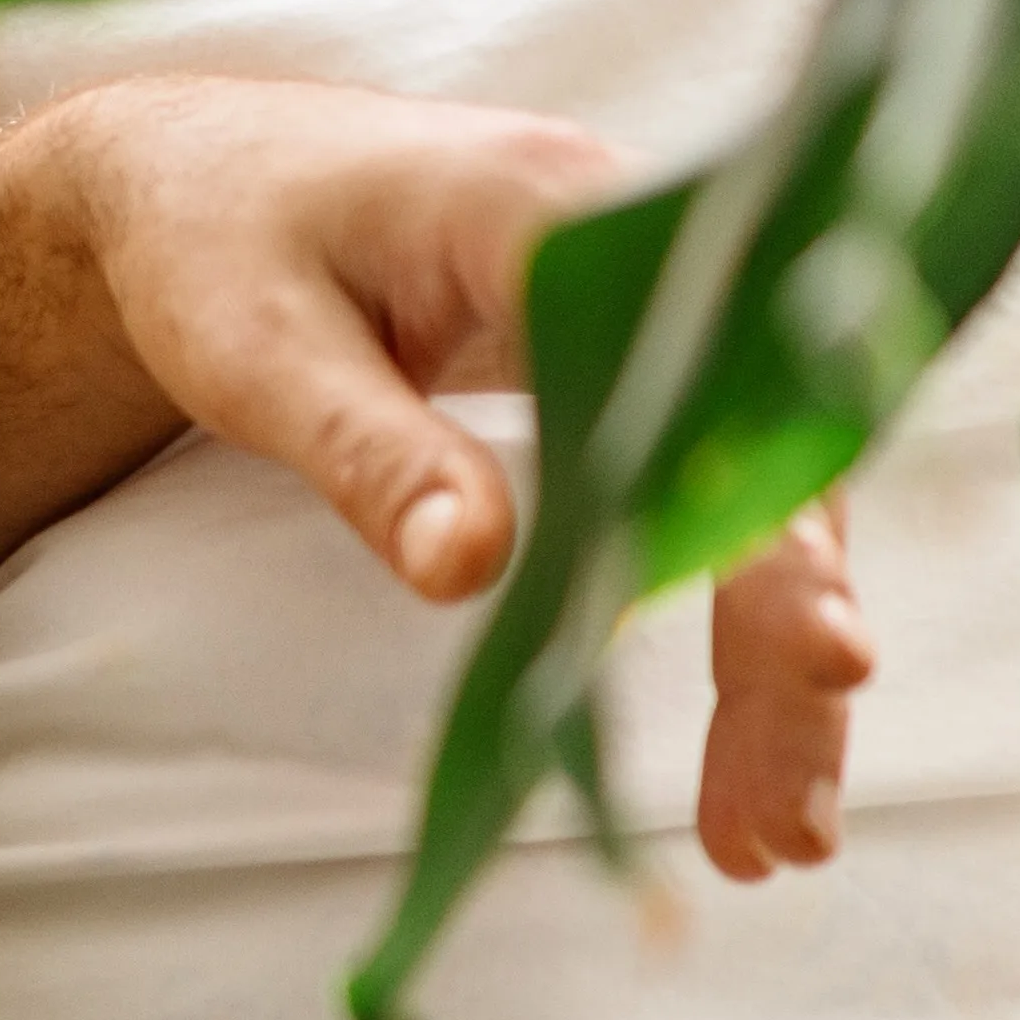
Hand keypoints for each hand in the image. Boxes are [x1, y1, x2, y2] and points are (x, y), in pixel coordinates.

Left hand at [0, 75, 875, 885]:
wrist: (197, 177)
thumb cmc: (214, 243)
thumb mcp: (261, 350)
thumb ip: (371, 453)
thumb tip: (470, 572)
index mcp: (559, 211)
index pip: (705, 381)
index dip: (771, 526)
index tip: (822, 651)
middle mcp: (650, 251)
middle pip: (765, 461)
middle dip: (789, 644)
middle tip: (787, 823)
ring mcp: (660, 316)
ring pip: (761, 500)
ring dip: (774, 670)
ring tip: (771, 842)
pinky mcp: (642, 376)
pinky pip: (716, 502)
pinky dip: (732, 627)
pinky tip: (741, 765)